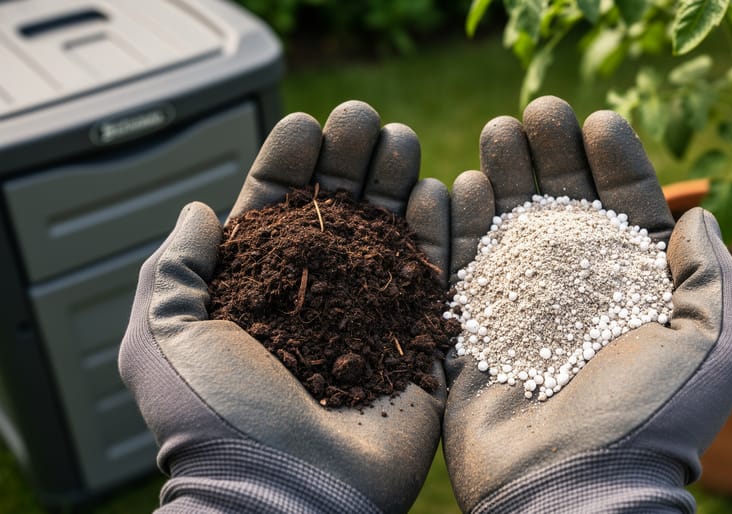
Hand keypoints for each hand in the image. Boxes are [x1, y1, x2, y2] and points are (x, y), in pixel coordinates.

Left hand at [119, 101, 449, 512]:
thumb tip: (198, 211)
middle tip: (364, 121)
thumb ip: (172, 271)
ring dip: (395, 182)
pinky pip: (436, 277)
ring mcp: (371, 320)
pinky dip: (440, 231)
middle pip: (339, 215)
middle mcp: (317, 302)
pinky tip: (438, 188)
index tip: (306, 125)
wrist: (290, 497)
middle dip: (350, 162)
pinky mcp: (419, 343)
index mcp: (257, 296)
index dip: (291, 166)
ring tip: (399, 141)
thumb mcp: (166, 340)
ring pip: (388, 236)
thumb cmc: (219, 423)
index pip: (276, 214)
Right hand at [444, 96, 731, 511]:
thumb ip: (713, 279)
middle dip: (552, 156)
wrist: (571, 492)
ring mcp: (522, 312)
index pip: (626, 212)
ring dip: (503, 176)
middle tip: (537, 112)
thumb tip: (702, 213)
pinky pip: (460, 267)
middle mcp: (579, 297)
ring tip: (497, 133)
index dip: (615, 164)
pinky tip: (455, 183)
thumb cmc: (649, 423)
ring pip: (511, 228)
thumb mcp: (711, 350)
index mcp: (635, 296)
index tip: (598, 120)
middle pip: (564, 209)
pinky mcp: (471, 333)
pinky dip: (457, 224)